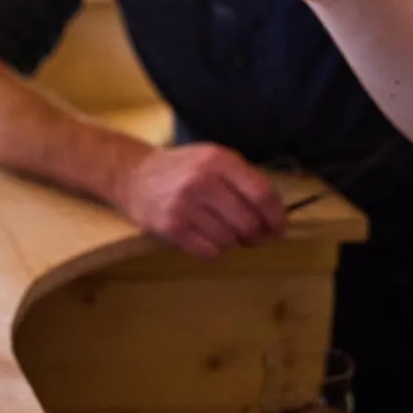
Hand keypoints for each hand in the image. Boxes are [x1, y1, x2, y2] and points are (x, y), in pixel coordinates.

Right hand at [112, 144, 286, 260]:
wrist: (134, 175)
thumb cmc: (183, 169)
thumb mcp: (214, 160)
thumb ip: (245, 181)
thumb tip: (275, 216)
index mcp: (219, 160)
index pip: (262, 194)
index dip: (277, 217)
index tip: (279, 229)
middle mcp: (202, 180)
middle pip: (249, 222)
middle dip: (257, 236)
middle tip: (253, 237)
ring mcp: (184, 204)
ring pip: (230, 240)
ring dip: (231, 242)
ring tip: (221, 231)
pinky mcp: (171, 226)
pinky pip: (209, 252)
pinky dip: (213, 250)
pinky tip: (204, 238)